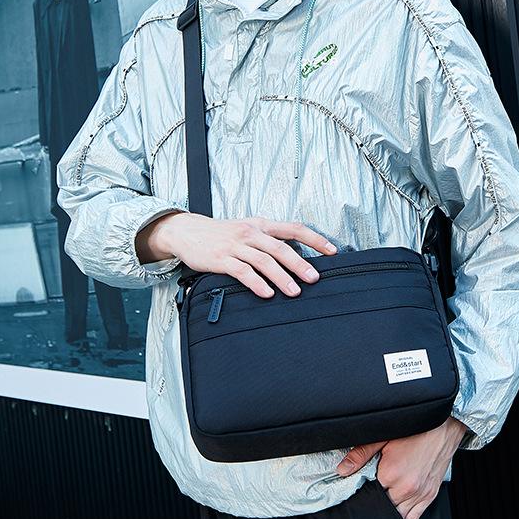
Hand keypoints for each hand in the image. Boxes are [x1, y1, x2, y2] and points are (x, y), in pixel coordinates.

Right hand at [141, 212, 337, 296]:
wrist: (187, 231)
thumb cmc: (221, 234)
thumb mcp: (247, 229)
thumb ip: (269, 240)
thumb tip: (296, 257)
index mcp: (261, 224)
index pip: (294, 228)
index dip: (315, 239)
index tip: (332, 251)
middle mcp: (251, 232)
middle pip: (281, 248)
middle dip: (300, 264)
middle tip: (314, 278)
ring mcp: (236, 245)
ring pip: (264, 261)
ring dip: (281, 277)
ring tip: (294, 291)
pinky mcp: (221, 258)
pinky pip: (242, 271)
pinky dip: (256, 283)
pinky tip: (267, 293)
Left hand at [335, 416, 468, 518]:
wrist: (445, 427)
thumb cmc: (416, 429)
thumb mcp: (384, 437)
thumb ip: (361, 454)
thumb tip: (342, 470)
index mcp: (391, 473)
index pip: (368, 494)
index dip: (362, 491)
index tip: (361, 487)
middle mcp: (407, 488)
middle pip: (383, 508)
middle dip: (376, 502)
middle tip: (372, 492)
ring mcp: (420, 494)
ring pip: (398, 517)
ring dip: (390, 510)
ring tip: (385, 499)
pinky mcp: (430, 496)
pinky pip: (414, 518)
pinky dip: (405, 516)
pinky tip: (398, 507)